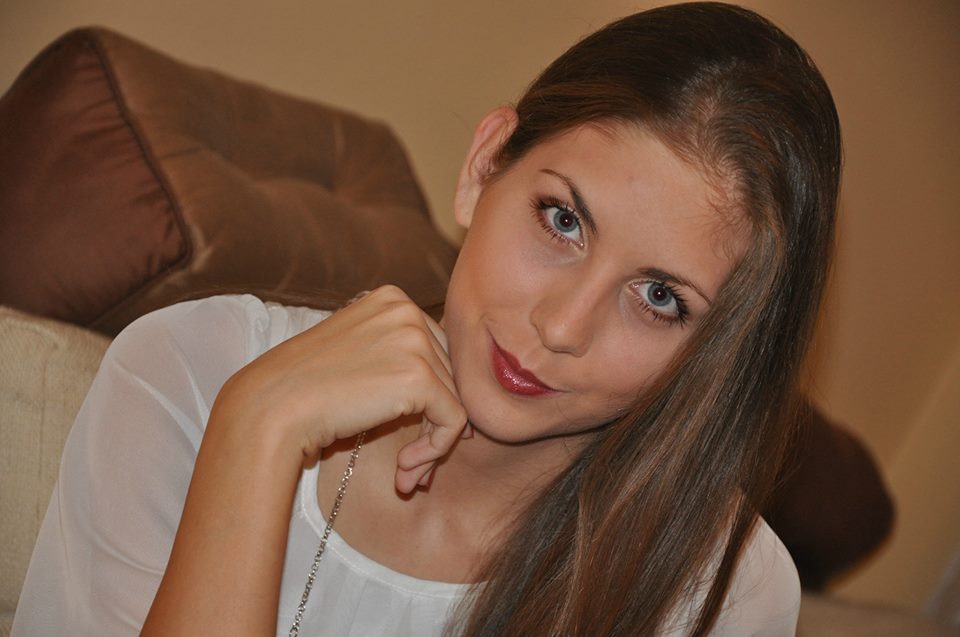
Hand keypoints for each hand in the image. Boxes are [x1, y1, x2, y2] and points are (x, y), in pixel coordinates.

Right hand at [217, 285, 468, 492]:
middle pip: (449, 374)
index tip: (410, 432)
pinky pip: (454, 420)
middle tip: (409, 464)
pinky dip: (435, 450)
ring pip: (454, 400)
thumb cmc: (306, 389)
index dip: (430, 397)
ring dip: (432, 444)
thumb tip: (448, 395)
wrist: (272, 407)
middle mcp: (408, 311)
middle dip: (433, 422)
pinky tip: (403, 470)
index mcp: (392, 299)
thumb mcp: (358, 355)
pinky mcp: (420, 377)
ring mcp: (415, 341)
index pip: (437, 351)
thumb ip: (397, 359)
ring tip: (404, 473)